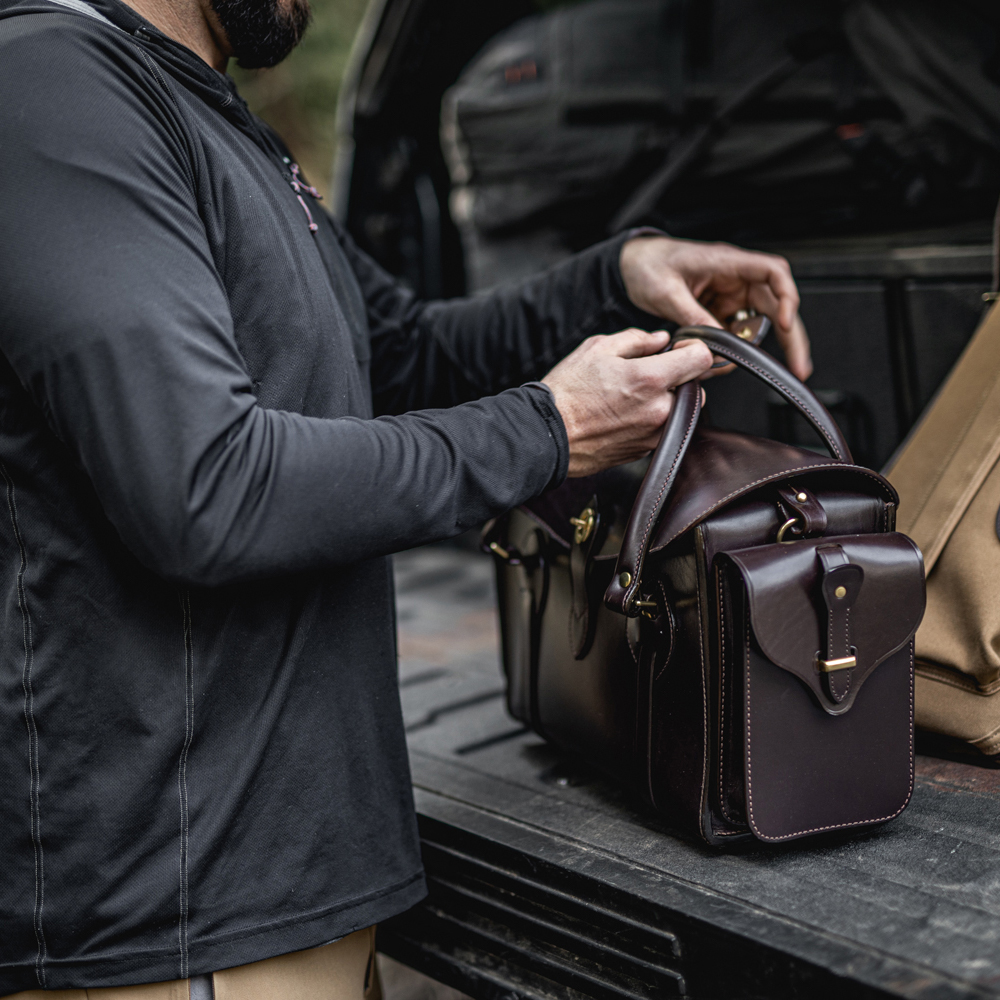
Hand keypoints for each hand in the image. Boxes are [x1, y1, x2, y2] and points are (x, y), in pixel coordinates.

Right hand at [542, 329, 713, 477]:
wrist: (547, 435)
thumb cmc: (567, 393)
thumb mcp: (597, 349)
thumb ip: (636, 339)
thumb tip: (660, 339)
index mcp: (651, 379)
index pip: (701, 359)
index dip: (694, 348)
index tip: (680, 349)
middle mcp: (659, 410)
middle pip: (696, 389)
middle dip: (679, 379)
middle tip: (648, 374)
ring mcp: (653, 434)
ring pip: (680, 412)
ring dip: (666, 401)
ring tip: (632, 396)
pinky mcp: (644, 451)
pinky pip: (662, 430)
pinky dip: (652, 420)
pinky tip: (624, 414)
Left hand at [619, 235, 812, 380]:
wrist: (631, 265)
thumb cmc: (648, 264)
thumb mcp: (666, 291)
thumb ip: (691, 316)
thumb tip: (712, 344)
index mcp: (727, 263)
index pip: (773, 272)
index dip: (786, 297)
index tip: (784, 324)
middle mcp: (734, 279)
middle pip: (776, 305)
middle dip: (790, 336)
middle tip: (798, 366)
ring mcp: (728, 298)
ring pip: (760, 323)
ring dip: (764, 347)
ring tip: (772, 369)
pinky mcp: (718, 313)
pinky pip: (736, 334)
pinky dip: (737, 350)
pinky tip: (732, 364)